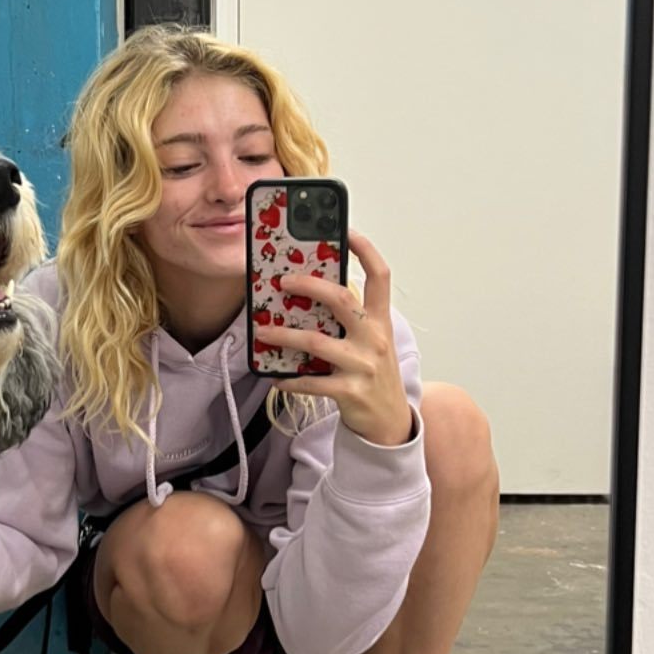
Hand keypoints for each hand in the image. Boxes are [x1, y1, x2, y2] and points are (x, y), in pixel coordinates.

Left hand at [258, 230, 413, 447]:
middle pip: (340, 299)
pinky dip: (289, 378)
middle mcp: (375, 338)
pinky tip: (275, 376)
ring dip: (284, 334)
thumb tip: (308, 295)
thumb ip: (348, 319)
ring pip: (316, 341)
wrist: (390, 422)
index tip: (346, 231)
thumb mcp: (370, 341)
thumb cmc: (373, 375)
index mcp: (380, 320)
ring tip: (263, 331)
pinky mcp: (350, 391)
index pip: (379, 276)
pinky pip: (311, 381)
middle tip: (283, 281)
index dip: (365, 250)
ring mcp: (363, 365)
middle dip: (308, 285)